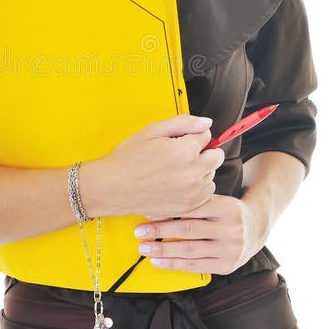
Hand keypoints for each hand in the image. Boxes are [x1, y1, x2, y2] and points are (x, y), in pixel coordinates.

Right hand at [81, 114, 224, 218]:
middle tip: (181, 154)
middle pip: (216, 156)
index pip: (207, 135)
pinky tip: (179, 183)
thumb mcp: (152, 131)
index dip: (193, 135)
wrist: (112, 187)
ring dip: (201, 170)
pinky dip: (198, 187)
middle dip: (203, 152)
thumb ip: (183, 123)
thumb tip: (206, 122)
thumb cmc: (128, 158)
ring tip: (177, 170)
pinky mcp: (188, 206)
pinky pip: (207, 193)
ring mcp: (192, 191)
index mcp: (186, 150)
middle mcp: (193, 172)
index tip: (180, 140)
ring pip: (212, 174)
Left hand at [133, 192, 269, 274]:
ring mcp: (230, 249)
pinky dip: (174, 264)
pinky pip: (195, 266)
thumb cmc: (228, 211)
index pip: (192, 208)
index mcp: (227, 207)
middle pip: (188, 229)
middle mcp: (231, 229)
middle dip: (160, 230)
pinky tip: (158, 261)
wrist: (257, 228)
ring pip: (190, 250)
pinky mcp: (227, 266)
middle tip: (139, 231)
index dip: (168, 210)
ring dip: (163, 249)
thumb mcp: (218, 199)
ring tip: (144, 247)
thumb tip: (158, 204)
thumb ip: (195, 201)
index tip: (147, 212)